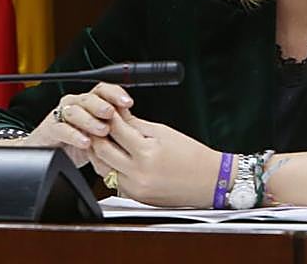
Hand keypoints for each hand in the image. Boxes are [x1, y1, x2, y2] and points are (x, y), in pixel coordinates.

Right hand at [13, 82, 134, 165]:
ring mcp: (62, 115)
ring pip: (75, 110)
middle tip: (111, 114)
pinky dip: (74, 135)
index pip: (103, 90)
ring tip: (102, 131)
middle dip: (102, 105)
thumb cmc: (78, 142)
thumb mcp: (100, 136)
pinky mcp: (50, 128)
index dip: (115, 94)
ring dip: (90, 120)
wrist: (49, 152)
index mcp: (90, 102)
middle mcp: (76, 104)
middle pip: (89, 97)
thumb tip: (136, 129)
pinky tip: (85, 142)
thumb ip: (113, 128)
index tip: (128, 102)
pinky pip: (61, 128)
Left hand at [88, 112, 222, 206]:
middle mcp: (137, 174)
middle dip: (96, 134)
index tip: (106, 109)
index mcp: (146, 154)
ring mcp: (135, 188)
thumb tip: (118, 113)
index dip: (108, 116)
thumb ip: (136, 124)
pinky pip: (112, 180)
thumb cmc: (193, 156)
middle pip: (101, 150)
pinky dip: (109, 167)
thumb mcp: (163, 132)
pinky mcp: (135, 197)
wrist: (210, 182)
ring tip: (102, 138)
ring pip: (102, 168)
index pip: (115, 130)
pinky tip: (113, 156)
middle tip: (97, 123)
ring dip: (99, 152)